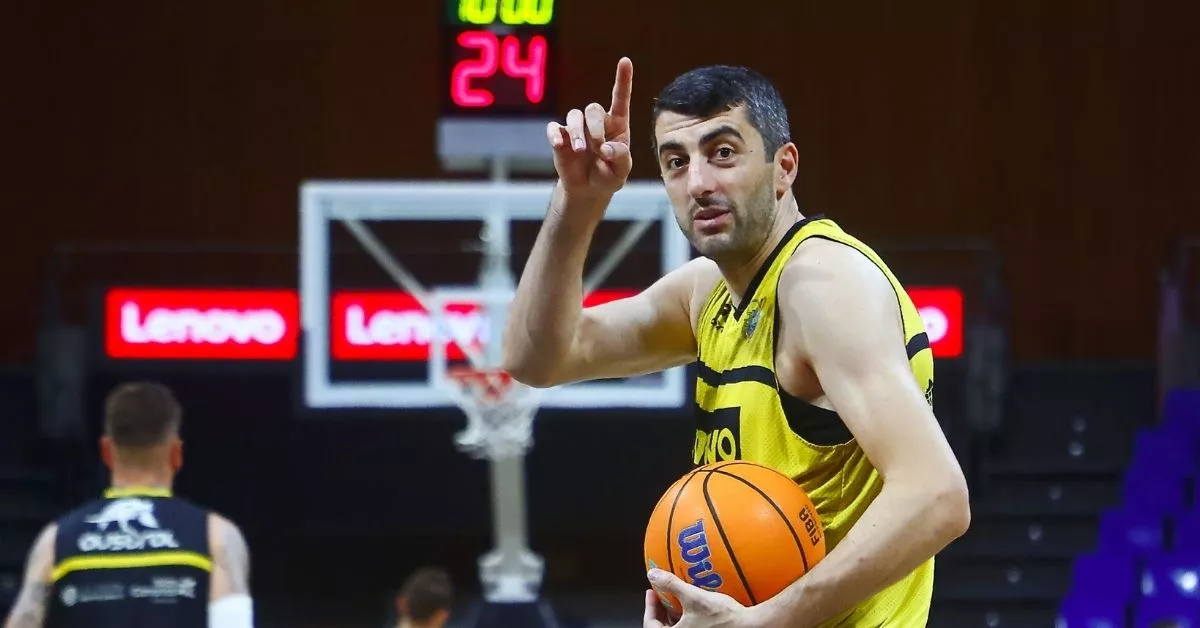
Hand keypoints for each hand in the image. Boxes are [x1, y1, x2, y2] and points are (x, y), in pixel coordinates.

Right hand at [547, 57, 633, 204]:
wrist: (589, 190)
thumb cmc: (609, 175)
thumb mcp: (622, 171)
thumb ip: (620, 157)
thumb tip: (605, 149)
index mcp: (617, 125)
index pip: (620, 98)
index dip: (622, 79)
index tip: (625, 61)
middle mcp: (596, 122)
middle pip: (593, 109)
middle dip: (595, 128)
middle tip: (599, 149)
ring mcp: (577, 129)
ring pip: (574, 116)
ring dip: (577, 132)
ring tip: (580, 150)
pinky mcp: (560, 137)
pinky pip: (554, 128)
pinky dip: (554, 134)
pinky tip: (558, 143)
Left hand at [643, 569, 758, 627]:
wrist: (749, 626)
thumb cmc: (722, 617)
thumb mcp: (693, 596)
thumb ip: (671, 585)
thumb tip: (654, 575)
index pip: (651, 625)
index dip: (649, 607)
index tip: (651, 592)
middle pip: (663, 627)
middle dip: (660, 609)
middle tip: (661, 593)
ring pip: (677, 627)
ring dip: (673, 613)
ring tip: (676, 596)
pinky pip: (689, 626)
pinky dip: (686, 617)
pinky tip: (692, 604)